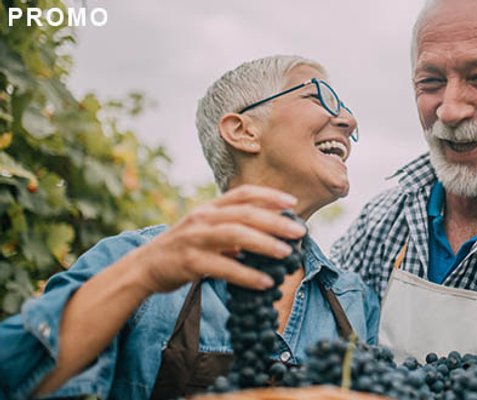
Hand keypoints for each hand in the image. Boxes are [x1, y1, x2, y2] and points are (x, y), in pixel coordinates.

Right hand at [132, 185, 306, 293]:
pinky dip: (247, 275)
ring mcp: (195, 238)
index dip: (269, 196)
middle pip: (244, 214)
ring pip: (235, 236)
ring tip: (286, 254)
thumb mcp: (206, 231)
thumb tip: (269, 235)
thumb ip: (233, 229)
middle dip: (275, 222)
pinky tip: (265, 282)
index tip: (292, 203)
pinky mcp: (190, 262)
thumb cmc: (183, 249)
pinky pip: (224, 268)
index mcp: (209, 208)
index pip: (242, 194)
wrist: (144, 267)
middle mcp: (203, 218)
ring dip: (264, 244)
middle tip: (299, 232)